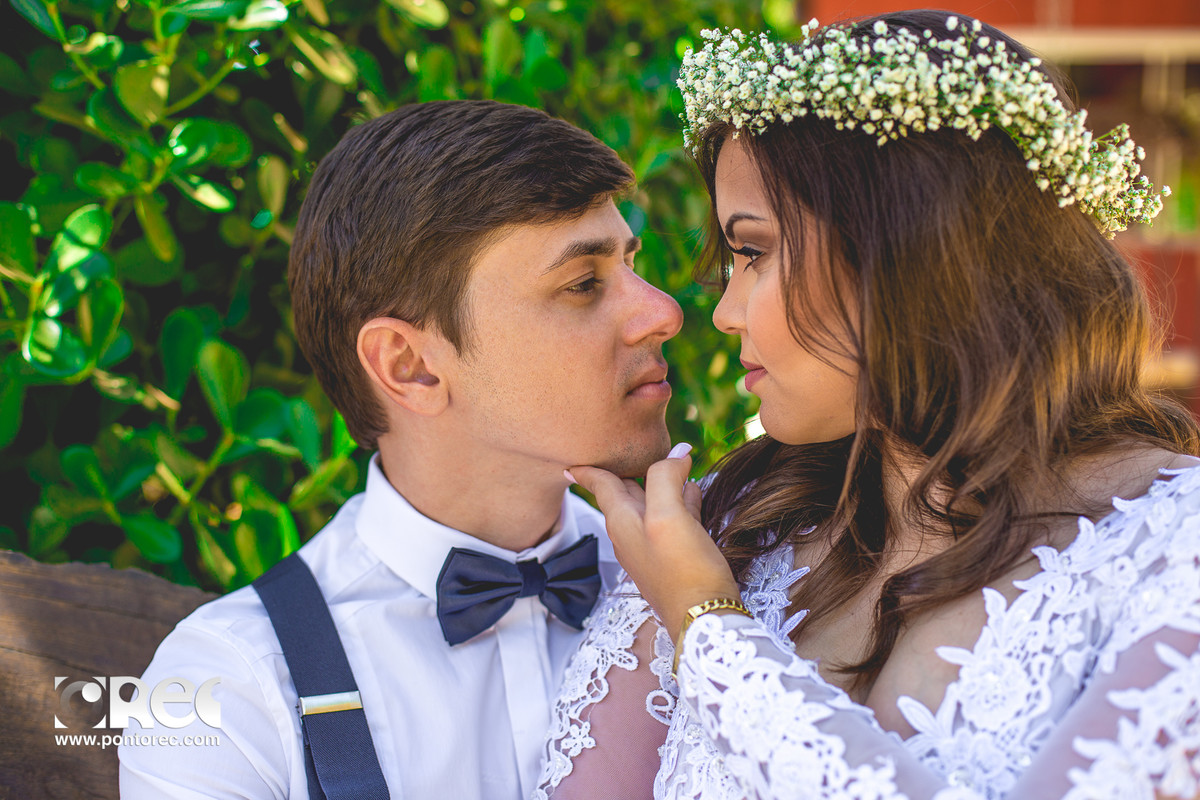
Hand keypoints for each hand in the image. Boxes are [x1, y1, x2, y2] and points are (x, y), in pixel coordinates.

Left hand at [567, 444, 740, 637]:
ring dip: (658, 484)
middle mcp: (631, 533)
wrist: (704, 618)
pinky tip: (694, 492)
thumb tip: (677, 452)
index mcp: (622, 521)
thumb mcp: (668, 516)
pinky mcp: (674, 557)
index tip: (570, 461)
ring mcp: (652, 547)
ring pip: (651, 504)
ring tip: (672, 462)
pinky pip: (673, 520)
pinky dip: (680, 502)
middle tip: (631, 448)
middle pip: (625, 491)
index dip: (587, 469)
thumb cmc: (683, 570)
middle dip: (628, 469)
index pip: (600, 485)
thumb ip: (665, 478)